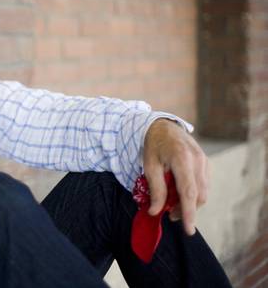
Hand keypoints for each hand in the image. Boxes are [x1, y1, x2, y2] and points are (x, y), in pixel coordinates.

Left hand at [142, 119, 208, 234]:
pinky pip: (202, 184)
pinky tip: (178, 193)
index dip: (189, 213)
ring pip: (202, 192)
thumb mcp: (149, 166)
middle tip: (168, 215)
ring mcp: (204, 161)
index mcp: (182, 159)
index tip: (189, 230)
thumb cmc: (154, 145)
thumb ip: (155, 189)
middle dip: (186, 210)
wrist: (163, 126)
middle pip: (198, 195)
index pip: (188, 192)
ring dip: (189, 203)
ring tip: (171, 204)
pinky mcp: (206, 163)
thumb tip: (155, 211)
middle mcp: (198, 160)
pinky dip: (191, 193)